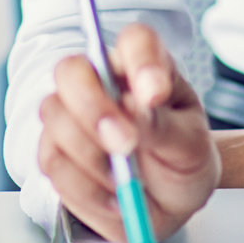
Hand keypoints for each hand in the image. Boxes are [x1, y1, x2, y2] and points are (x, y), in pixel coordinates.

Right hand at [37, 23, 219, 242]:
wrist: (168, 202)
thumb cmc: (183, 162)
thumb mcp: (191, 148)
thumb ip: (165, 127)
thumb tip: (134, 110)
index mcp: (143, 68)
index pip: (135, 41)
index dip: (140, 60)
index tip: (154, 94)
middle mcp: (100, 82)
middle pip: (71, 70)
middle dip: (93, 108)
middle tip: (125, 143)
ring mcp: (70, 114)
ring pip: (54, 116)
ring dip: (92, 157)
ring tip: (127, 182)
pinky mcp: (55, 151)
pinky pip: (52, 161)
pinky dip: (85, 187)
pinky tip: (113, 197)